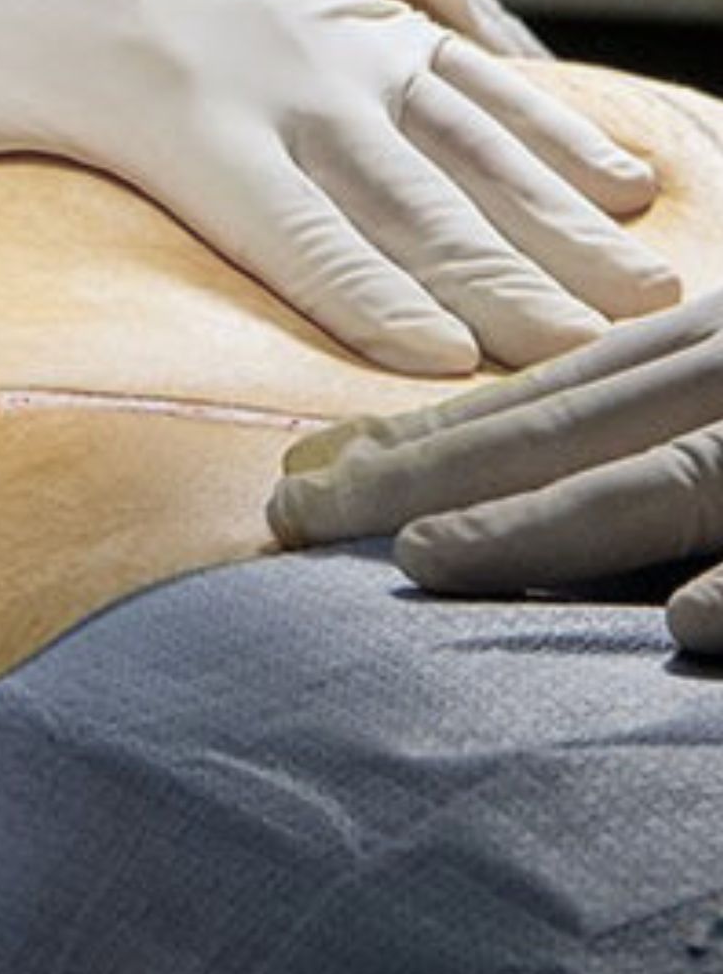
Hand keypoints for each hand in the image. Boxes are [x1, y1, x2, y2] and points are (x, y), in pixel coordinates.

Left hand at [0, 0, 674, 369]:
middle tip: (609, 361)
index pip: (310, 244)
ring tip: (642, 283)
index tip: (479, 386)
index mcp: (187, 121)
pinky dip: (543, 120)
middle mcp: (282, 78)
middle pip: (418, 205)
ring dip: (556, 219)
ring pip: (468, 140)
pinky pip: (467, 65)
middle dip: (515, 293)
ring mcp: (327, 31)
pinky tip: (610, 167)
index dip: (394, 318)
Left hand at [267, 287, 722, 653]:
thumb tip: (515, 483)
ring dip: (538, 520)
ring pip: (666, 483)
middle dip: (422, 475)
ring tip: (421, 555)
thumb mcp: (722, 387)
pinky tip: (680, 623)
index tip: (308, 465)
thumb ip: (649, 425)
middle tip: (294, 516)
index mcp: (709, 350)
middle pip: (566, 432)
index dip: (426, 432)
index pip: (549, 397)